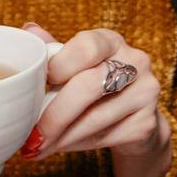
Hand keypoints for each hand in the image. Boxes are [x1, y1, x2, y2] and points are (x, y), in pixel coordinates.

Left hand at [20, 24, 168, 162]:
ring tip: (39, 146)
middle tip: (32, 135)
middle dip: (54, 115)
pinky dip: (77, 145)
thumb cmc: (95, 87)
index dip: (58, 66)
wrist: (133, 118)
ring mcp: (145, 92)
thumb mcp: (75, 65)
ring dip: (61, 137)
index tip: (36, 85)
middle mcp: (135, 61)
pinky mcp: (146, 123)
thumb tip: (29, 30)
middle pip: (89, 86)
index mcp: (111, 40)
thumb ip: (54, 51)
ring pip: (94, 118)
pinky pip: (105, 137)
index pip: (86, 47)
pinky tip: (63, 146)